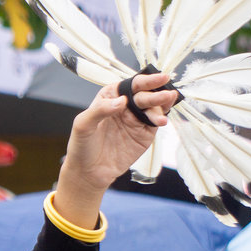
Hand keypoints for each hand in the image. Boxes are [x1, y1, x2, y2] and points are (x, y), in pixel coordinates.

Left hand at [53, 72, 178, 226]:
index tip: (158, 78)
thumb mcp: (83, 125)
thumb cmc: (82, 145)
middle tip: (166, 93)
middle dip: (155, 93)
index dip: (144, 80)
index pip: (129, 85)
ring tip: (168, 101)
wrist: (88, 172)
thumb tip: (121, 100)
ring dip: (162, 104)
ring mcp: (136, 120)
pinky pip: (155, 123)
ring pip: (153, 107)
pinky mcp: (144, 135)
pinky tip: (162, 119)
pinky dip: (161, 118)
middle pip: (144, 95)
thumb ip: (100, 110)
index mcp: (110, 97)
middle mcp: (125, 106)